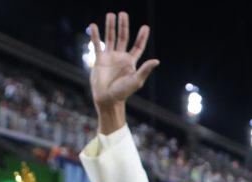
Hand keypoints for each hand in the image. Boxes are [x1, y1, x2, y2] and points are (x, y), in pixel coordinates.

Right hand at [89, 11, 158, 129]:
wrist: (108, 99)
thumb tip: (157, 60)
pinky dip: (95, 35)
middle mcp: (121, 58)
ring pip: (110, 38)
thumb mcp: (136, 81)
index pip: (138, 46)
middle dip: (123, 26)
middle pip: (123, 38)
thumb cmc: (123, 92)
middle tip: (123, 13)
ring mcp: (110, 58)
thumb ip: (145, 70)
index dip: (142, 37)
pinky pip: (96, 45)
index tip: (146, 27)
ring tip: (111, 14)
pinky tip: (94, 26)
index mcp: (131, 62)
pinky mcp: (99, 60)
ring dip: (110, 26)